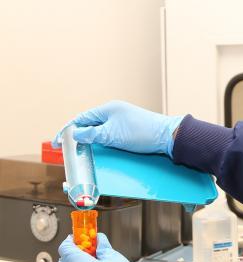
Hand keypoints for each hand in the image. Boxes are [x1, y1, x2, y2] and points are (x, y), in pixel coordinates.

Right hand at [53, 100, 183, 156]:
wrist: (167, 136)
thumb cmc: (141, 132)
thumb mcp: (112, 135)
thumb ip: (91, 134)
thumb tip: (74, 134)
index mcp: (108, 109)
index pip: (81, 119)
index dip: (67, 130)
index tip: (56, 142)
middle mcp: (114, 113)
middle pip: (89, 125)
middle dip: (77, 136)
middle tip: (66, 149)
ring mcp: (122, 121)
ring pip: (99, 131)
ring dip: (89, 141)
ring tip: (78, 152)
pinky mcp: (128, 131)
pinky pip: (109, 136)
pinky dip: (100, 143)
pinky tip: (97, 150)